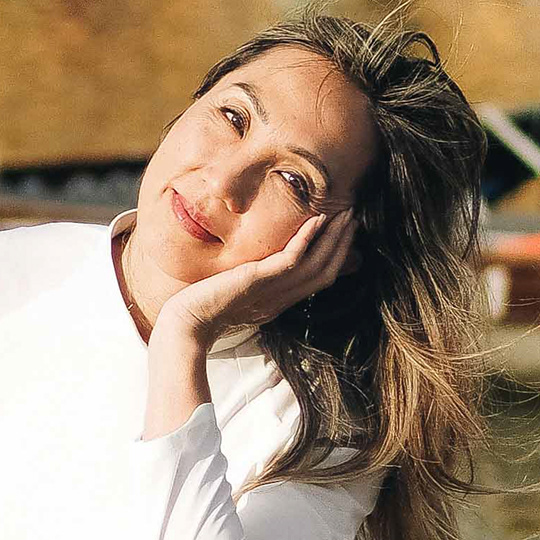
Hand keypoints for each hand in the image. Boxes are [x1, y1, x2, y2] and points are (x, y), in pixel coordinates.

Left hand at [153, 209, 357, 349]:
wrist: (185, 326)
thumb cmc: (202, 310)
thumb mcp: (236, 294)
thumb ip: (253, 282)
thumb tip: (256, 269)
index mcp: (278, 303)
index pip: (317, 280)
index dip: (335, 257)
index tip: (343, 233)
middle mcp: (281, 299)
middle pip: (325, 272)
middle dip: (343, 244)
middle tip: (354, 217)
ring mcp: (272, 292)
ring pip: (317, 265)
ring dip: (334, 238)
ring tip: (345, 214)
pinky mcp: (258, 281)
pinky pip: (292, 260)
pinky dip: (307, 239)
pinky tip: (316, 219)